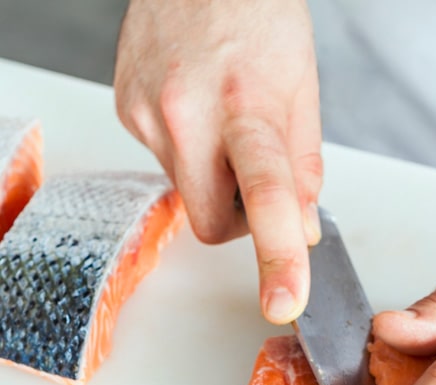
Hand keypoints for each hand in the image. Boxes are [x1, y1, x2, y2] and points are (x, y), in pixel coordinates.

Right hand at [114, 0, 321, 323]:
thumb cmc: (260, 18)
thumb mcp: (304, 92)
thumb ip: (304, 171)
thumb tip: (303, 231)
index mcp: (247, 107)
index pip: (267, 197)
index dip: (278, 256)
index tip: (284, 301)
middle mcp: (187, 113)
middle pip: (213, 225)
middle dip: (240, 220)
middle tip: (256, 177)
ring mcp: (148, 115)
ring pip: (189, 196)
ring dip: (215, 180)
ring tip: (226, 124)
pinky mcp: (126, 111)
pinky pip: (167, 164)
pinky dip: (191, 155)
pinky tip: (199, 112)